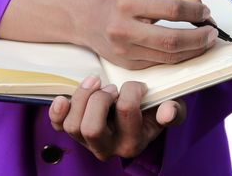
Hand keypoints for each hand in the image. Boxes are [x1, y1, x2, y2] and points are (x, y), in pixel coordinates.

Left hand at [49, 75, 185, 160]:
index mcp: (133, 143)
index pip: (126, 112)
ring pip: (72, 126)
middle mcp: (108, 148)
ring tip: (96, 84)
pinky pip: (58, 126)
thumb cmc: (153, 111)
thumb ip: (173, 111)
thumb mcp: (170, 110)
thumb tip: (167, 111)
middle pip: (92, 128)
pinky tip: (64, 99)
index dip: (131, 90)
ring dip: (81, 98)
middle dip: (100, 99)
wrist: (139, 116)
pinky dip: (57, 112)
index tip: (138, 85)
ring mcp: (88, 142)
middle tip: (111, 88)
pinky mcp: (74, 132)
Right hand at [67, 0, 217, 68]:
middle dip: (200, 38)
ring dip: (194, 50)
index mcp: (127, 3)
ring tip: (205, 41)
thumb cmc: (114, 2)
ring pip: (170, 57)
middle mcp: (124, 29)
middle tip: (212, 32)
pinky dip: (179, 57)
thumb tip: (200, 10)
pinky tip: (188, 49)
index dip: (195, 13)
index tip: (205, 13)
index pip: (171, 10)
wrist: (84, 20)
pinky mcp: (128, 66)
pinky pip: (161, 64)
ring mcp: (125, 52)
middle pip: (172, 40)